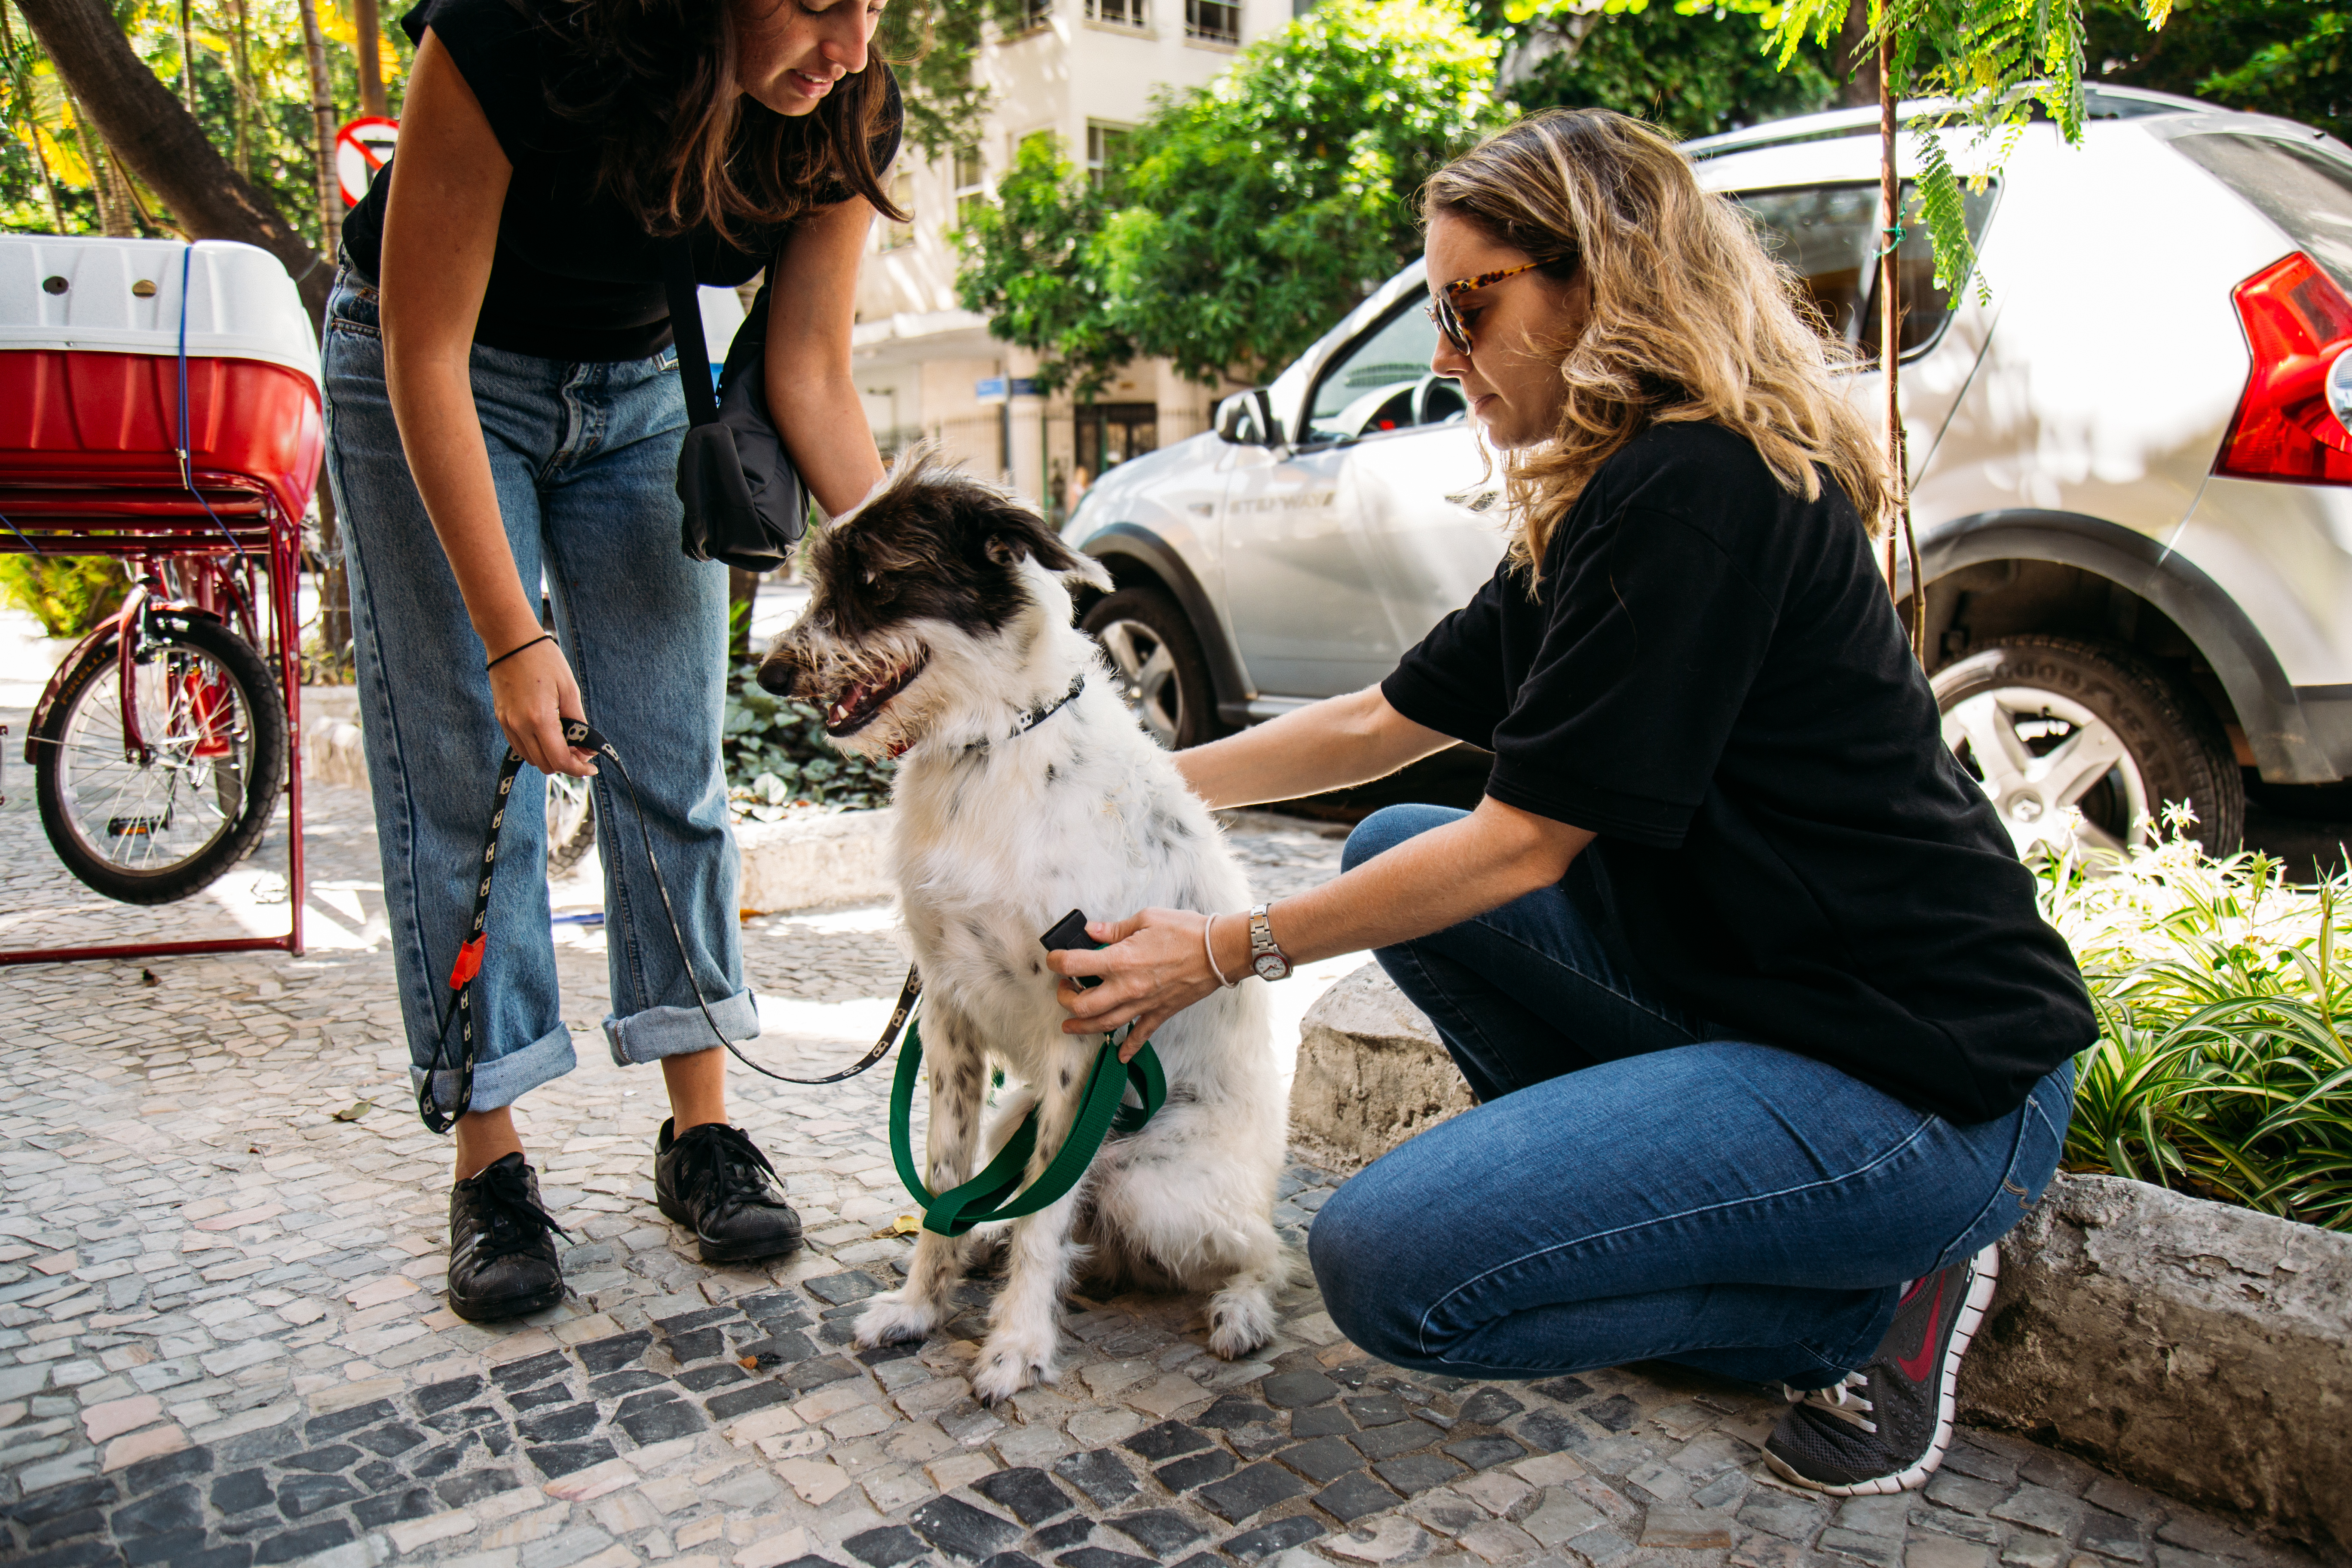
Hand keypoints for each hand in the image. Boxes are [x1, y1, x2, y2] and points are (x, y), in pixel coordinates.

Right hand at [486, 636, 597, 778]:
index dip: (578, 769)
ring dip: (550, 757)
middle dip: (565, 764)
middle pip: (544, 765)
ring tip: (566, 741)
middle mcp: (519, 726)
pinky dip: (535, 748)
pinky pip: (519, 746)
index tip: (591, 768)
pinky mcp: (501, 719)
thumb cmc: (544, 659)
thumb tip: (586, 750)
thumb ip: (578, 723)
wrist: (510, 640)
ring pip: (531, 758)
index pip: (559, 760)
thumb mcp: (569, 690)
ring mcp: (507, 724)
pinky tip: (549, 734)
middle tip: (581, 751)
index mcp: (539, 719)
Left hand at [1048, 908, 1228, 1059]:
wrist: (1219, 951)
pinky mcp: (1160, 1013)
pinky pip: (1140, 1035)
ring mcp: (1143, 1004)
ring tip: (1070, 1025)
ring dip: (1082, 1028)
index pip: (1074, 964)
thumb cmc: (1186, 931)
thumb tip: (1091, 932)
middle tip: (1065, 990)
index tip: (1054, 959)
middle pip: (1082, 1006)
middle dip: (1066, 999)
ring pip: (1104, 1025)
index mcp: (1120, 960)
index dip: (1056, 961)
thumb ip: (1114, 930)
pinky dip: (1129, 1048)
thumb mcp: (1146, 919)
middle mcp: (1127, 987)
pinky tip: (1120, 1055)